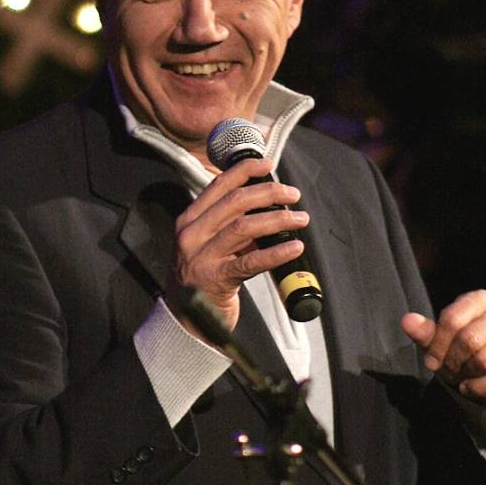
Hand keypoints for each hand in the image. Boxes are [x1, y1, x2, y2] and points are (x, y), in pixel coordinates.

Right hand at [164, 156, 309, 339]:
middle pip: (235, 202)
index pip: (218, 186)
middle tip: (293, 195)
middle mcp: (192, 235)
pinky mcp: (216, 280)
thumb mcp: (208, 244)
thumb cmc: (203, 278)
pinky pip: (251, 262)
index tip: (268, 164)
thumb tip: (269, 205)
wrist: (185, 320)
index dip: (245, 170)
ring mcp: (202, 257)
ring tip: (300, 219)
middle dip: (269, 193)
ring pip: (244, 227)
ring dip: (277, 219)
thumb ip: (230, 225)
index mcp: (189, 220)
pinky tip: (294, 247)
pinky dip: (276, 252)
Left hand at [401, 289, 485, 405]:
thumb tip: (407, 320)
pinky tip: (471, 388)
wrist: (485, 374)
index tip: (431, 361)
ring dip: (467, 374)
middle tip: (447, 370)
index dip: (437, 345)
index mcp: (479, 299)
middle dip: (452, 361)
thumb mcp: (437, 341)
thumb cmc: (457, 351)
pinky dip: (481, 387)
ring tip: (462, 376)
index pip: (453, 318)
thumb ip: (423, 331)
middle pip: (469, 339)